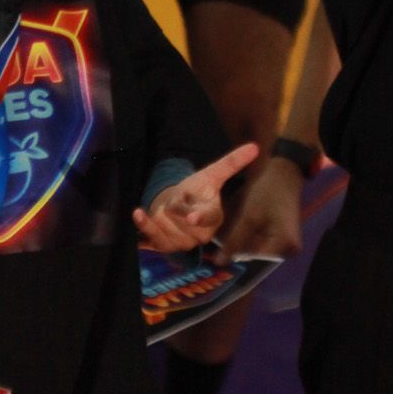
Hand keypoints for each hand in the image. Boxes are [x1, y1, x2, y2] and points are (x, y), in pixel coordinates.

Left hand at [134, 142, 258, 253]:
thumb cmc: (198, 190)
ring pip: (166, 228)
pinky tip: (138, 213)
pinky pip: (152, 238)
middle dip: (173, 208)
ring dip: (159, 214)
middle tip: (175, 200)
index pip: (208, 218)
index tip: (192, 217)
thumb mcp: (212, 174)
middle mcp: (200, 235)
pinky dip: (144, 226)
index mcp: (214, 217)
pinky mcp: (165, 247)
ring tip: (164, 207)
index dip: (200, 217)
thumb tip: (255, 146)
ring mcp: (182, 243)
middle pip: (180, 221)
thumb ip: (231, 163)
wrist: (180, 207)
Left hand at [219, 155, 304, 259]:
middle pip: (255, 252)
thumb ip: (234, 240)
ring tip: (235, 221)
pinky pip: (262, 240)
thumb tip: (218, 263)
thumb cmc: (267, 190)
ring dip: (244, 236)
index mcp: (284, 245)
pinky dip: (251, 232)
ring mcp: (287, 243)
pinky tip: (246, 220)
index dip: (233, 245)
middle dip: (239, 241)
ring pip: (257, 246)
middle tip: (227, 225)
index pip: (249, 255)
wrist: (285, 171)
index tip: (220, 234)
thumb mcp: (249, 216)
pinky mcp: (284, 236)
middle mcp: (289, 249)